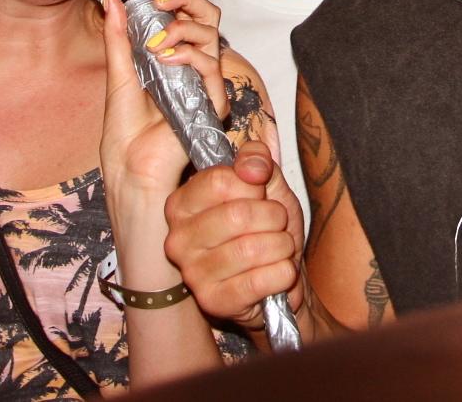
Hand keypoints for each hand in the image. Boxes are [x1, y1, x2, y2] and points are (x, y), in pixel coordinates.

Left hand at [99, 0, 228, 207]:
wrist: (130, 164)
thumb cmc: (124, 126)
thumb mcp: (118, 70)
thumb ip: (118, 34)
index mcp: (172, 55)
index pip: (188, 14)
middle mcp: (192, 66)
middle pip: (207, 17)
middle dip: (188, 0)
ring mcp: (203, 82)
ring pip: (211, 35)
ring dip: (181, 28)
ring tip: (154, 42)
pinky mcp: (212, 102)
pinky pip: (211, 65)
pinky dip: (188, 55)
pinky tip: (165, 58)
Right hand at [163, 140, 305, 330]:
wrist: (280, 278)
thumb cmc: (267, 227)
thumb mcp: (266, 183)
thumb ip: (257, 160)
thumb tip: (252, 166)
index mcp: (182, 202)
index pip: (220, 180)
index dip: (254, 185)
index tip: (261, 192)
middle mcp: (178, 237)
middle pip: (237, 214)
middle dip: (274, 216)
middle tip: (277, 223)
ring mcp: (192, 272)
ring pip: (252, 248)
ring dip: (281, 245)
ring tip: (279, 247)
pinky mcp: (212, 301)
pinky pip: (259, 282)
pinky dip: (282, 273)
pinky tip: (279, 272)